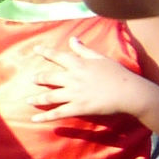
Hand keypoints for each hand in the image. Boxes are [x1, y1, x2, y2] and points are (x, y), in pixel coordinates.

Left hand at [28, 37, 148, 122]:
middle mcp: (72, 78)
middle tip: (32, 79)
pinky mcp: (78, 108)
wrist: (129, 93)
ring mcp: (74, 94)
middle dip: (39, 78)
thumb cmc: (118, 74)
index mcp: (78, 64)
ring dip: (37, 98)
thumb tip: (72, 39)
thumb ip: (84, 50)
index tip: (35, 50)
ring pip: (50, 96)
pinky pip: (58, 113)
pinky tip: (34, 119)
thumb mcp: (101, 58)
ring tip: (29, 100)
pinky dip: (45, 117)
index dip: (45, 52)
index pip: (57, 56)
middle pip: (49, 77)